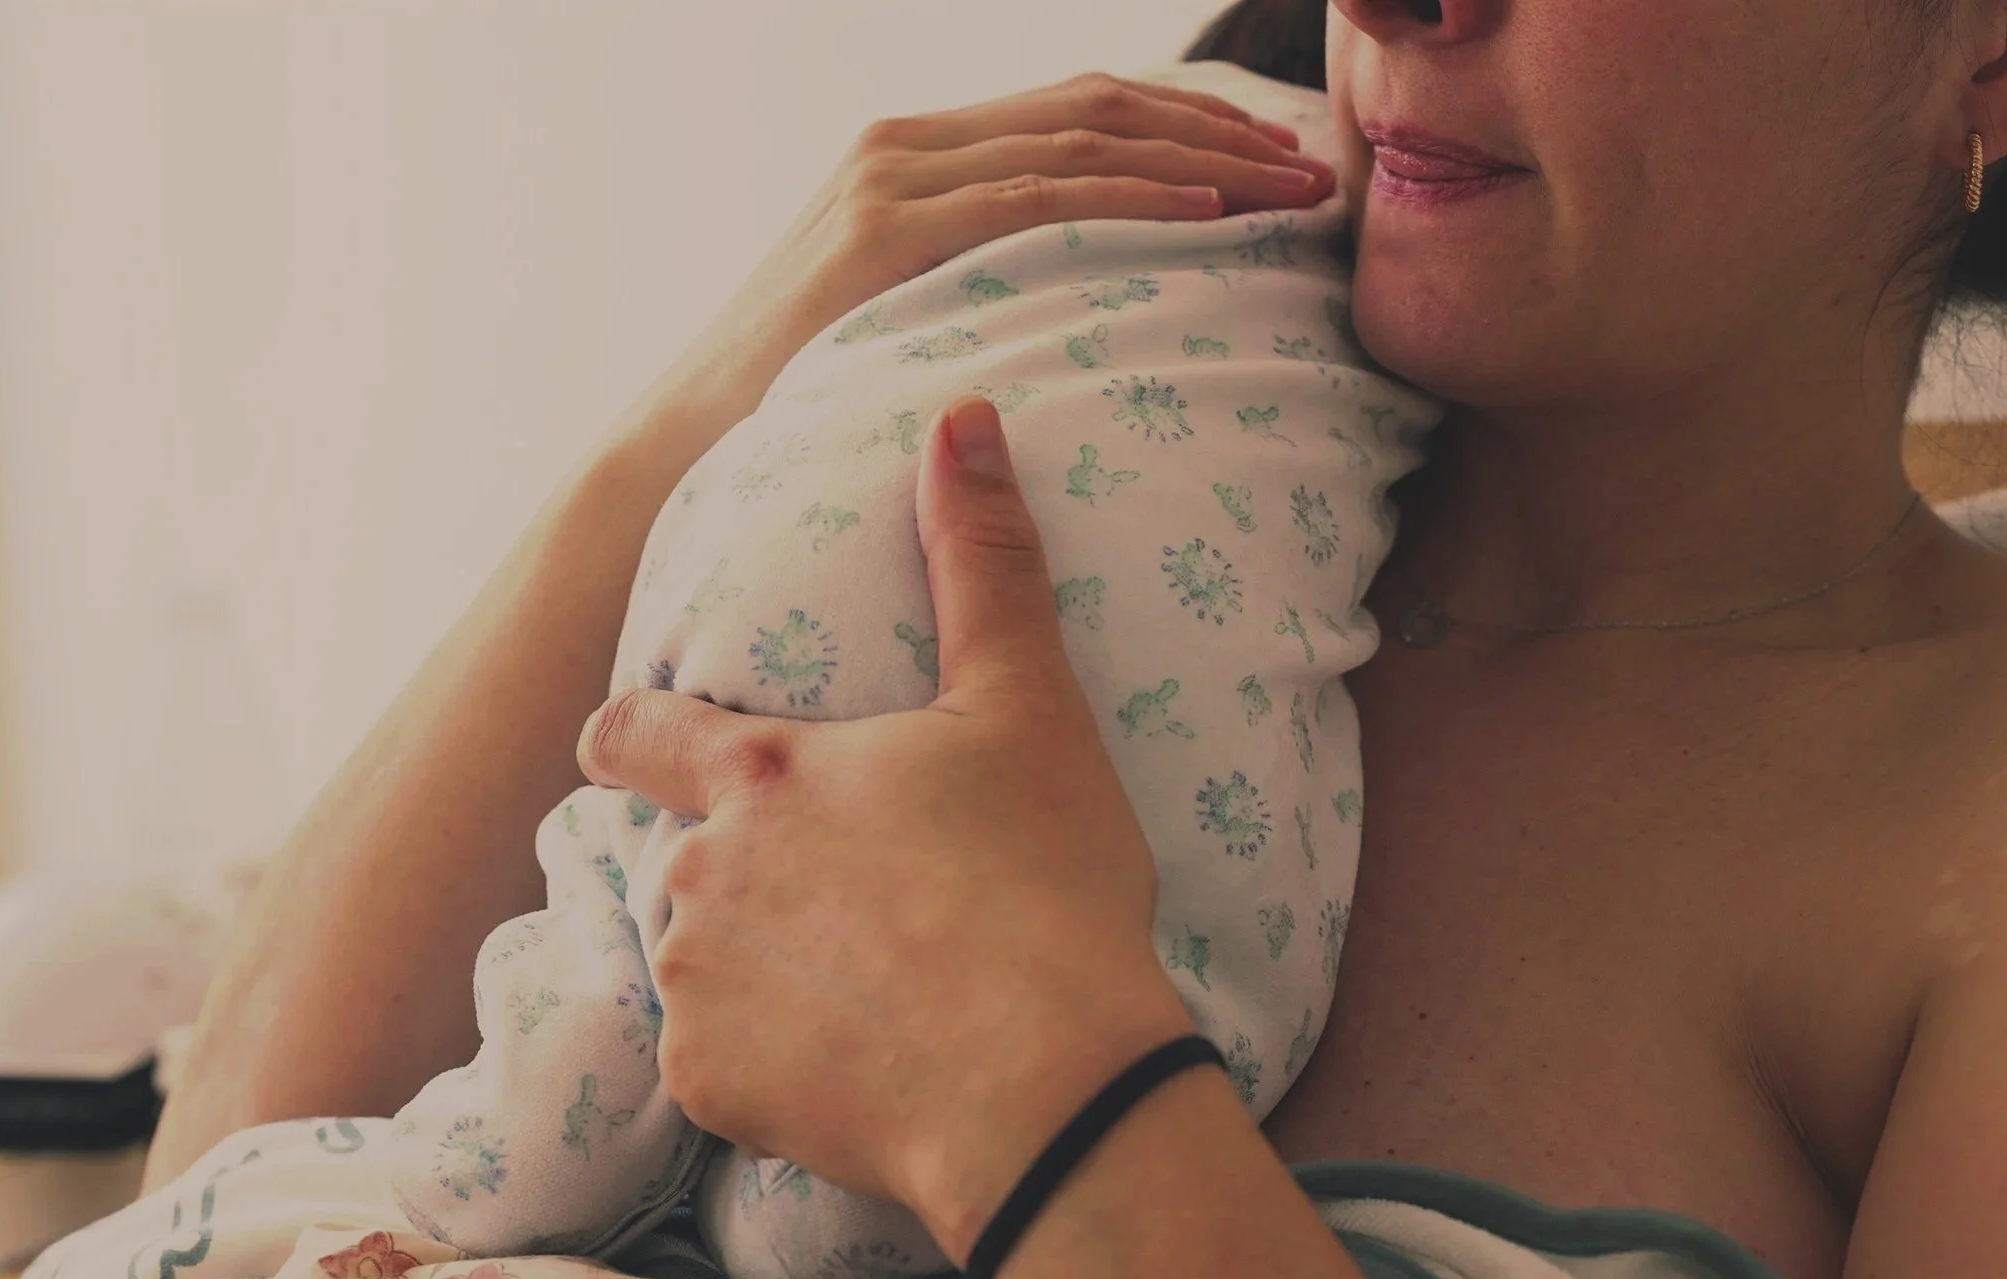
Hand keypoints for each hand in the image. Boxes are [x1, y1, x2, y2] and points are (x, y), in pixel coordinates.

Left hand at [575, 396, 1199, 1262]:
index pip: (635, 733)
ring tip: (873, 993)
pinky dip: (775, 1067)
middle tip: (858, 910)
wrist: (1048, 1091)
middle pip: (685, 863)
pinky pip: (724, 1068)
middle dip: (747, 878)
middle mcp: (698, 874)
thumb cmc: (1042, 887)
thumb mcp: (1028, 706)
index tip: (626, 744)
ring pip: (704, 967)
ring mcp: (695, 988)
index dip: (627, 734)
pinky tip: (863, 1066)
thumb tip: (963, 415)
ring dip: (759, 973)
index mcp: (762, 776)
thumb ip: (983, 561)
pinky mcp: (709, 1090)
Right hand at [667, 70, 1337, 413]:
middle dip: (1221, 128)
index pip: (1083, 110)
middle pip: (1099, 106)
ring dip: (1206, 159)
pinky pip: (1041, 197)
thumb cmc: (806, 402)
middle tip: (1318, 170)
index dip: (1192, 121)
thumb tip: (1092, 308)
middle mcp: (908, 143)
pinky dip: (1136, 196)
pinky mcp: (886, 228)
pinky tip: (1211, 211)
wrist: (689, 444)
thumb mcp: (912, 316)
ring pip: (1083, 139)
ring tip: (1293, 189)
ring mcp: (893, 176)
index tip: (1281, 155)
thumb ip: (986, 281)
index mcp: (920, 152)